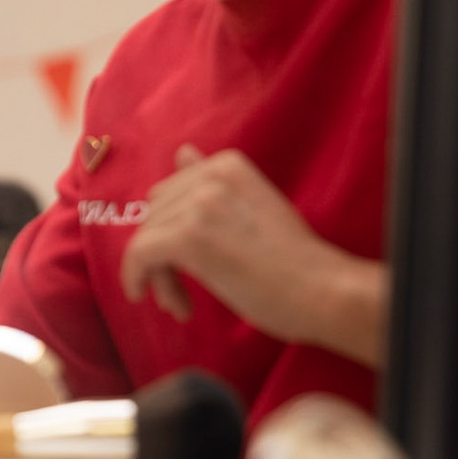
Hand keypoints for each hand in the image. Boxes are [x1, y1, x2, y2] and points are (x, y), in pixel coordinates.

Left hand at [120, 146, 386, 367]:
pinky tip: (148, 297)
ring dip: (160, 278)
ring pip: (146, 239)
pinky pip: (139, 254)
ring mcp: (200, 204)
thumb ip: (212, 182)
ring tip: (180, 306)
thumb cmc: (292, 261)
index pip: (169, 196)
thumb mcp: (250, 208)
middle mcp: (212, 176)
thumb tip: (182, 152)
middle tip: (182, 297)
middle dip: (163, 258)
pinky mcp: (189, 237)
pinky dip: (136, 277)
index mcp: (228, 165)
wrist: (321, 291)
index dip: (171, 234)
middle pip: (155, 218)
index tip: (188, 267)